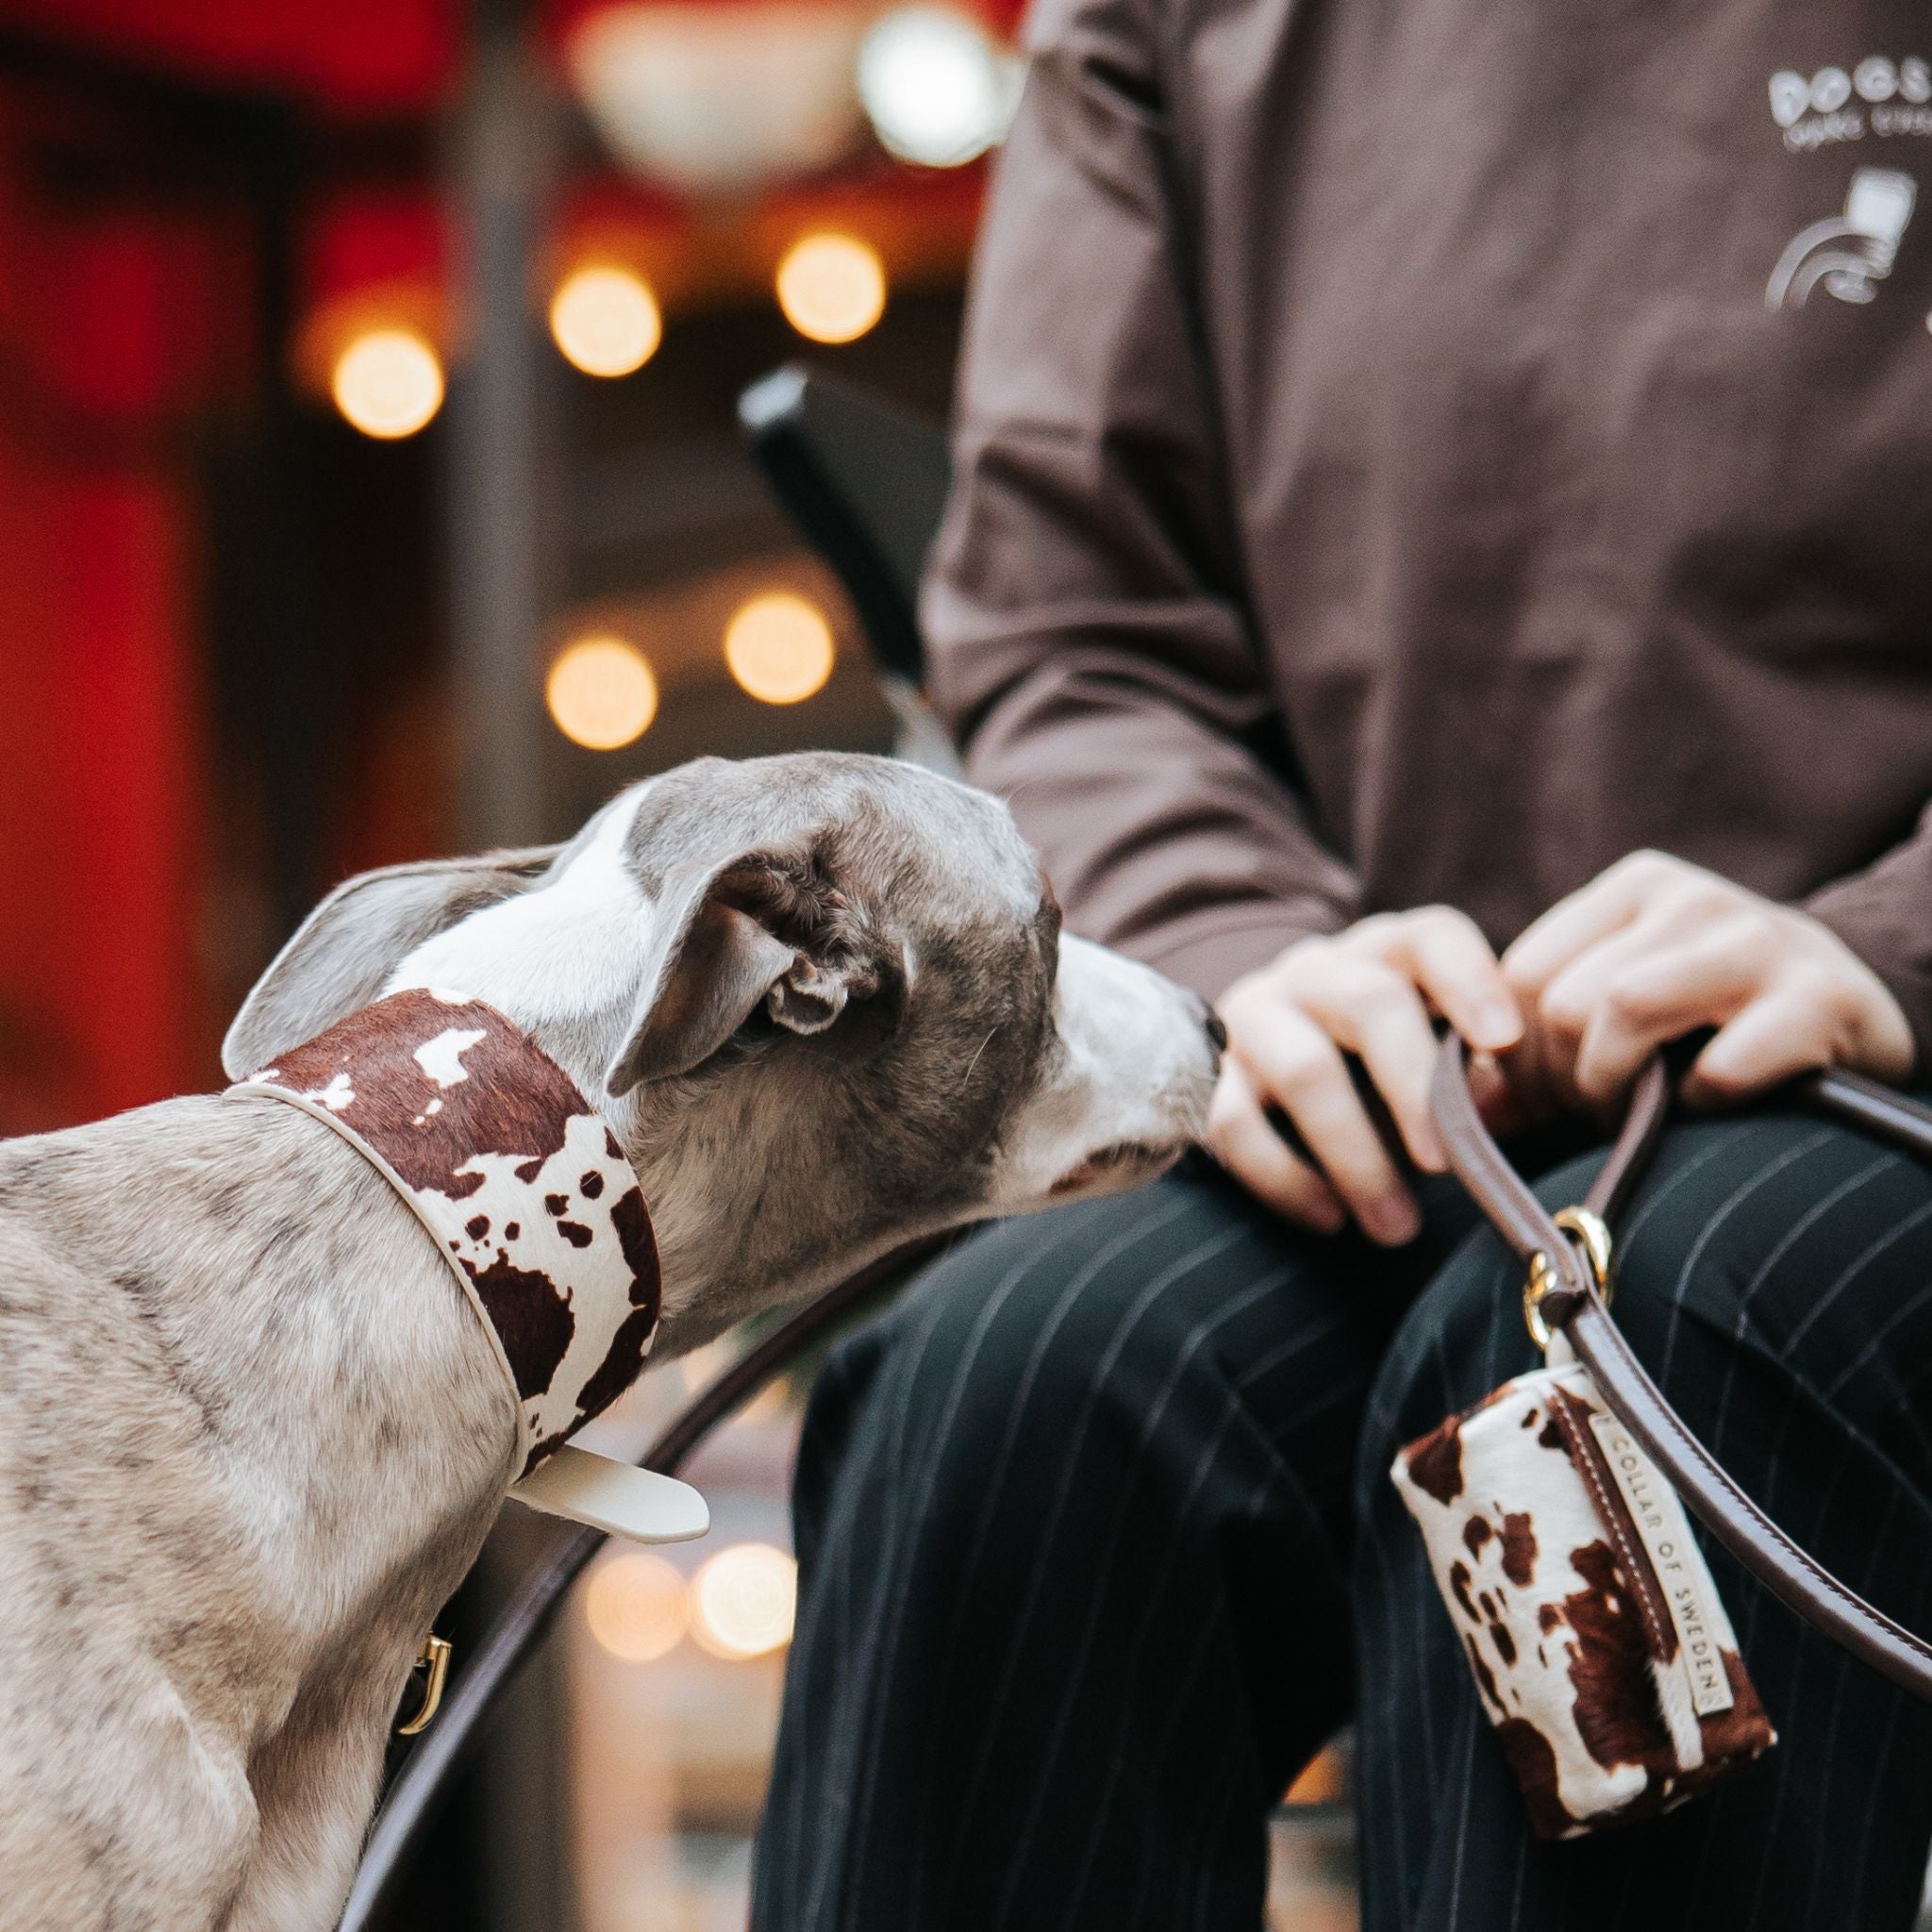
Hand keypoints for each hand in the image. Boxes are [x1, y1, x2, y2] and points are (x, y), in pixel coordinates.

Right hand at [1206, 909, 1522, 1242]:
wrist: (1269, 1081)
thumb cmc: (1379, 1068)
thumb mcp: (1431, 1054)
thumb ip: (1469, 1072)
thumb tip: (1492, 1103)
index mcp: (1384, 954)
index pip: (1429, 939)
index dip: (1470, 982)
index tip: (1504, 1043)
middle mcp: (1315, 972)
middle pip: (1367, 1003)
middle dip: (1414, 1089)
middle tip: (1446, 1166)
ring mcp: (1254, 1018)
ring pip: (1304, 1070)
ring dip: (1357, 1157)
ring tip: (1398, 1227)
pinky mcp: (1207, 1077)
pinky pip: (1236, 1125)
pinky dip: (1288, 1179)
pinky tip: (1330, 1219)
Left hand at [1502, 850, 1913, 1110]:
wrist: (1859, 1005)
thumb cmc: (1717, 1018)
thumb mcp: (1628, 1002)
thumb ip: (1541, 1041)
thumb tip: (1465, 1108)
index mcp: (1635, 889)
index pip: (1523, 974)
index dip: (1516, 1055)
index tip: (1543, 1096)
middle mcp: (1692, 899)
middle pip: (1567, 999)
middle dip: (1563, 1079)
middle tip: (1592, 1112)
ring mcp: (1758, 941)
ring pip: (1624, 1008)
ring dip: (1615, 1089)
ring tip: (1634, 1117)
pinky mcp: (1818, 1000)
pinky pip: (1718, 1066)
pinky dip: (1697, 1104)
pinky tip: (1704, 1109)